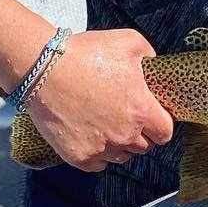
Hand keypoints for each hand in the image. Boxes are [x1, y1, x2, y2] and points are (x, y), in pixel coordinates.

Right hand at [22, 28, 173, 172]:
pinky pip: (98, 164)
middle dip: (140, 133)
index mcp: (142, 110)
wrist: (43, 68)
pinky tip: (89, 133)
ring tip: (105, 123)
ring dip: (118, 144)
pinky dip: (97, 153)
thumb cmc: (86, 53)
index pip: (165, 132)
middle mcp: (124, 135)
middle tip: (124, 115)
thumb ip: (150, 58)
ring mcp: (100, 149)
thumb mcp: (130, 42)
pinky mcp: (78, 156)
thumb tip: (155, 70)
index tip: (151, 117)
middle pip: (144, 146)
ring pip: (121, 156)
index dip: (160, 124)